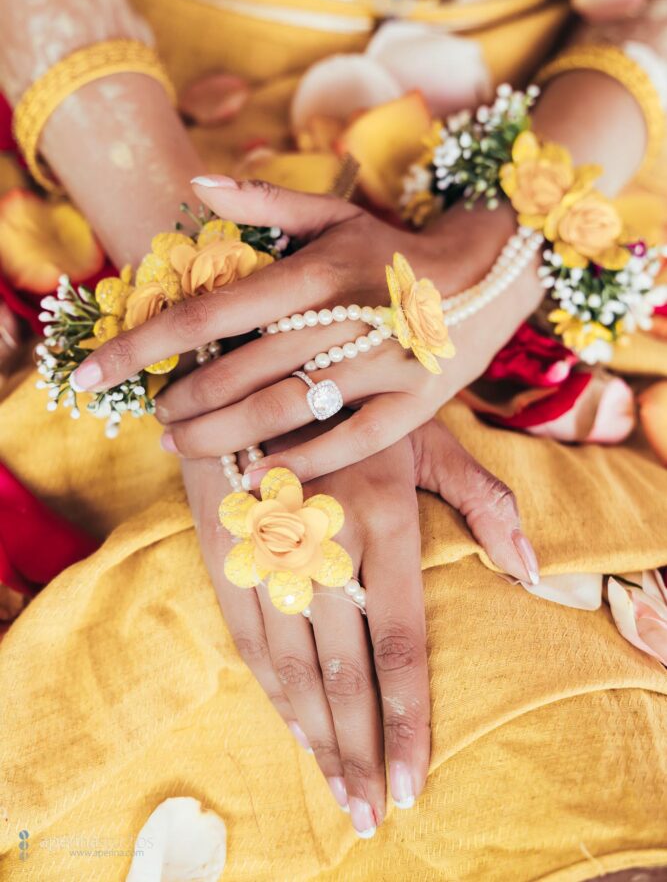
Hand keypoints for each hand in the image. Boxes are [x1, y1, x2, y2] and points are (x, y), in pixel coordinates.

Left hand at [72, 180, 541, 483]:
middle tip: (154, 417)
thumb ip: (265, 202)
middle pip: (241, 370)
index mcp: (317, 269)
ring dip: (224, 434)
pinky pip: (351, 442)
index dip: (145, 342)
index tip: (94, 372)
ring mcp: (385, 364)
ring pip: (288, 409)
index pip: (212, 311)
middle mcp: (347, 316)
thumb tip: (195, 187)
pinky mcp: (416, 405)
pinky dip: (300, 461)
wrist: (490, 272)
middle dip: (182, 401)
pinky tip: (256, 472)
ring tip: (183, 446)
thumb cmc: (393, 248)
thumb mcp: (335, 212)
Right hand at [183, 415, 537, 837]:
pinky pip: (247, 635)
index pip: (400, 646)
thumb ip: (484, 501)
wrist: (260, 359)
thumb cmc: (360, 403)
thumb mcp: (430, 437)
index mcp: (385, 523)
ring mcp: (269, 549)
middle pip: (344, 672)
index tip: (411, 784)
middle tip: (369, 816)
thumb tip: (530, 568)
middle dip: (359, 749)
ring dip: (315, 737)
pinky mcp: (224, 549)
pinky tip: (291, 728)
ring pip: (292, 667)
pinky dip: (270, 692)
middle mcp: (326, 546)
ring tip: (335, 793)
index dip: (406, 721)